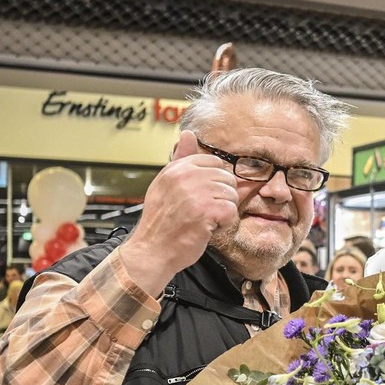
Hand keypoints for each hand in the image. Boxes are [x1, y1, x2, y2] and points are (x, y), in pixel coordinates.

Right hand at [119, 130, 239, 296]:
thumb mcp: (165, 185)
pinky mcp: (206, 211)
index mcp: (176, 168)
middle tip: (205, 211)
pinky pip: (231, 211)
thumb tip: (188, 134)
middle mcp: (185, 177)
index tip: (205, 196)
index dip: (216, 181)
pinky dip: (224, 223)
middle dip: (222, 197)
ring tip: (205, 220)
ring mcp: (196, 193)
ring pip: (231, 194)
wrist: (152, 251)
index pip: (213, 162)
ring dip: (223, 211)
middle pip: (226, 178)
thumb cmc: (161, 222)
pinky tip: (208, 228)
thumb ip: (181, 159)